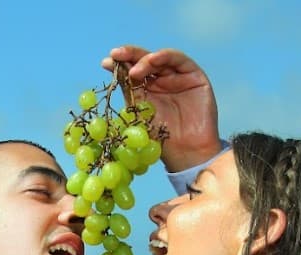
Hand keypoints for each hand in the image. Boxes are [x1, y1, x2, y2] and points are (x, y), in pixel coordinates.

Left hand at [102, 45, 222, 171]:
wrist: (187, 153)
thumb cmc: (162, 140)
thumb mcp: (139, 114)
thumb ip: (128, 90)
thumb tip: (108, 68)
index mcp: (146, 89)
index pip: (131, 71)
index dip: (119, 65)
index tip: (106, 64)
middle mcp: (161, 80)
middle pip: (143, 61)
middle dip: (129, 55)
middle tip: (116, 55)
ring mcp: (177, 76)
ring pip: (159, 59)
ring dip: (145, 59)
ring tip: (135, 69)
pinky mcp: (194, 75)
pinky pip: (179, 60)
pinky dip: (165, 56)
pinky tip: (153, 59)